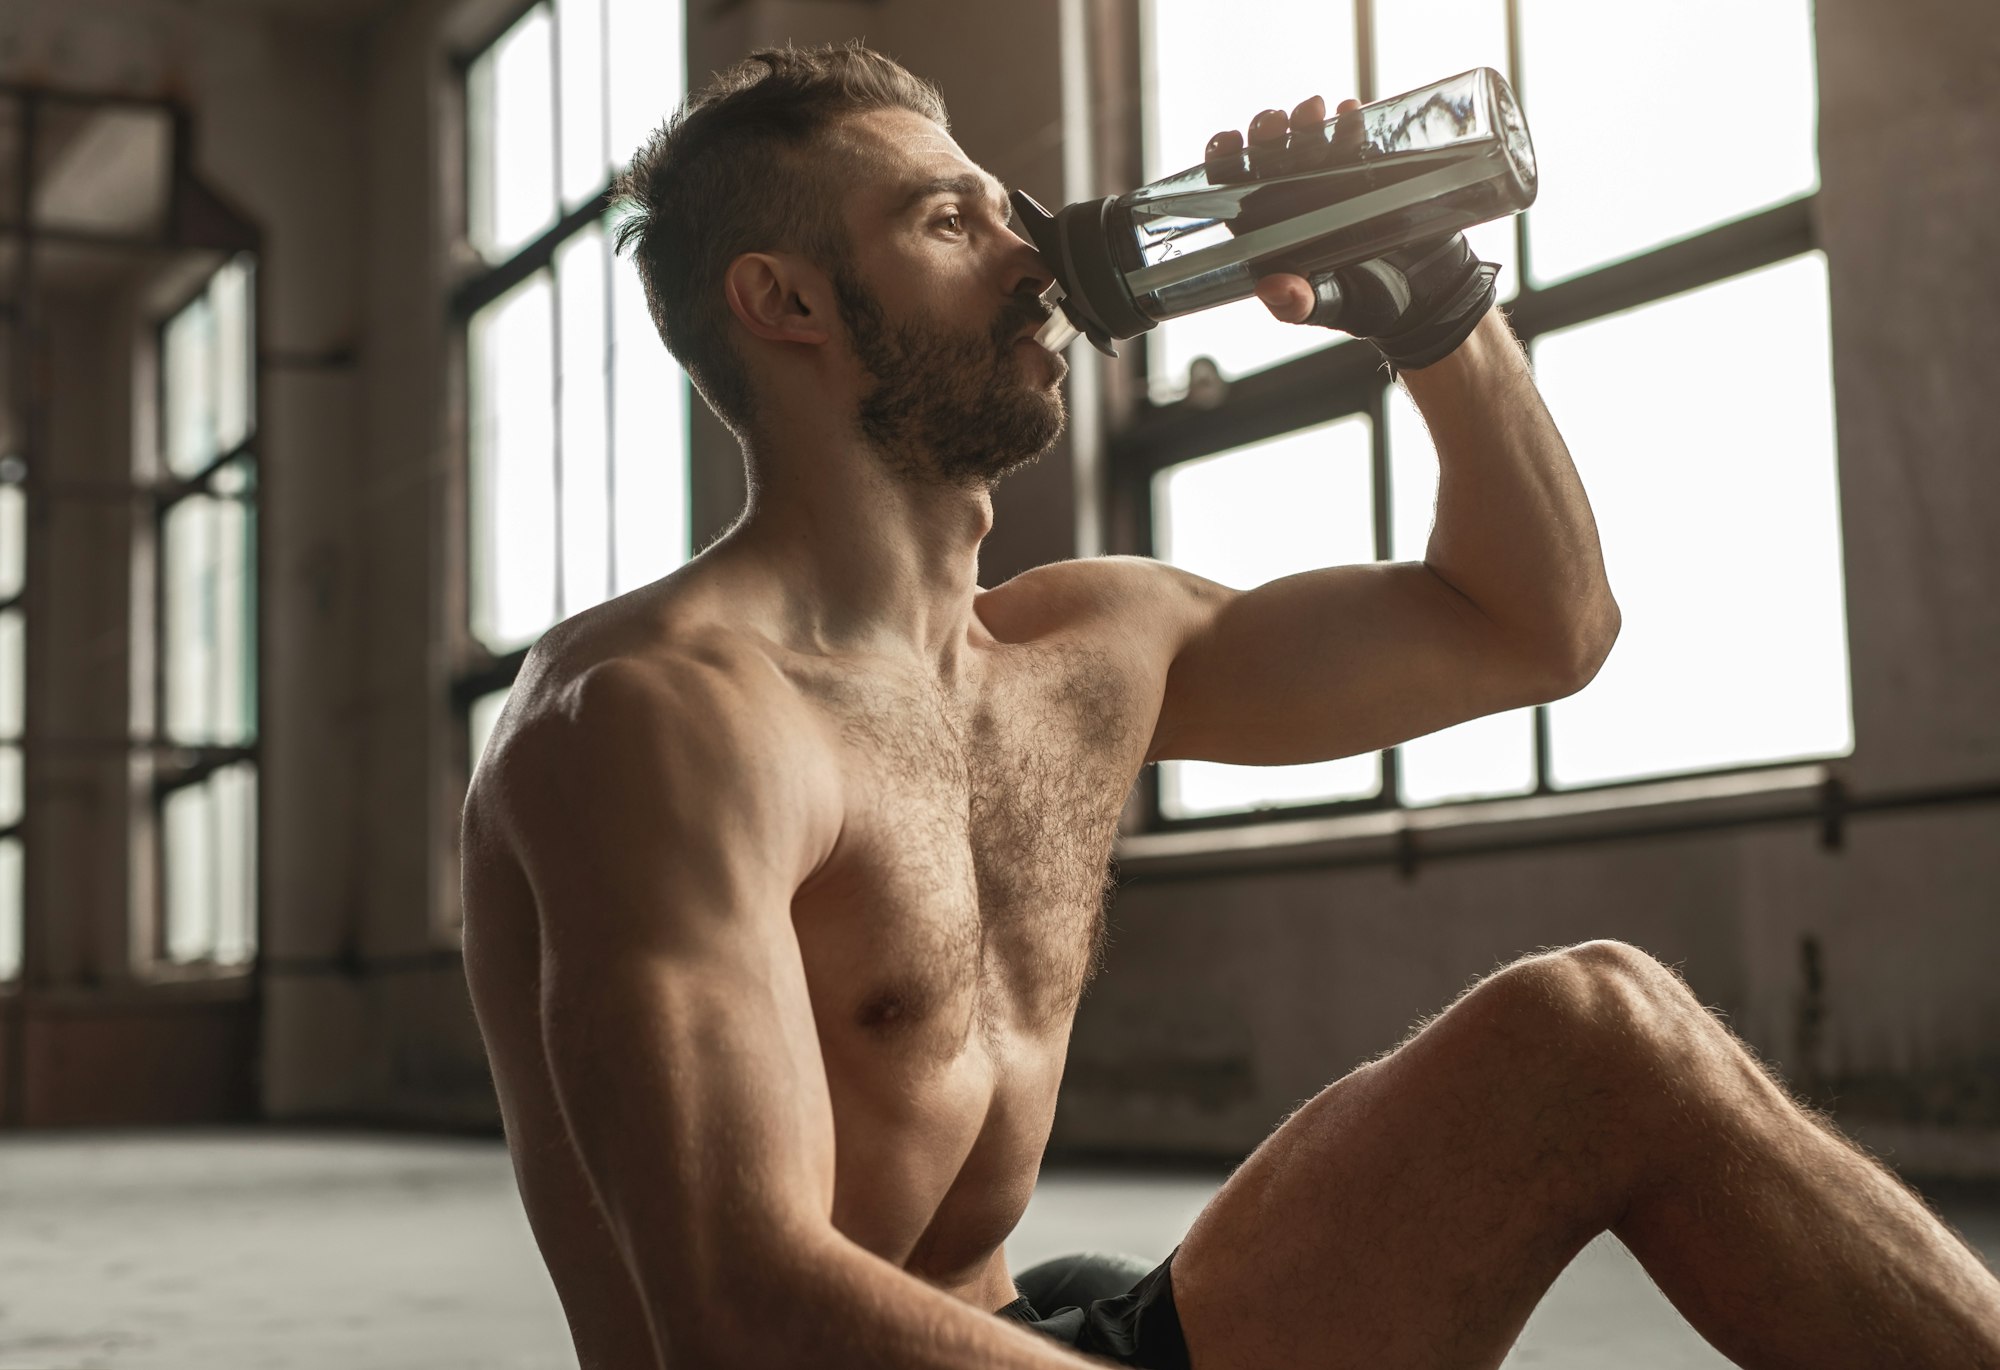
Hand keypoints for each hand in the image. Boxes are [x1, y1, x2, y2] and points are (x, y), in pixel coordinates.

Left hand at [1234, 94, 1359, 324]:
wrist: (1428, 295)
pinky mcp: (1370, 172)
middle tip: (1276, 121)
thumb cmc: (1367, 304)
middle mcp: (1297, 200)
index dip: (1226, 162)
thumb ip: (1297, 304)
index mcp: (1274, 230)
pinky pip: (1355, 141)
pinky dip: (1350, 123)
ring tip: (1314, 109)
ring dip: (1306, 120)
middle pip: (1270, 157)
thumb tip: (1268, 288)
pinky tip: (1348, 110)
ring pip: (1309, 141)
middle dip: (1267, 133)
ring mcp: (1333, 182)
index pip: (1236, 190)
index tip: (1230, 141)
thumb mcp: (1328, 307)